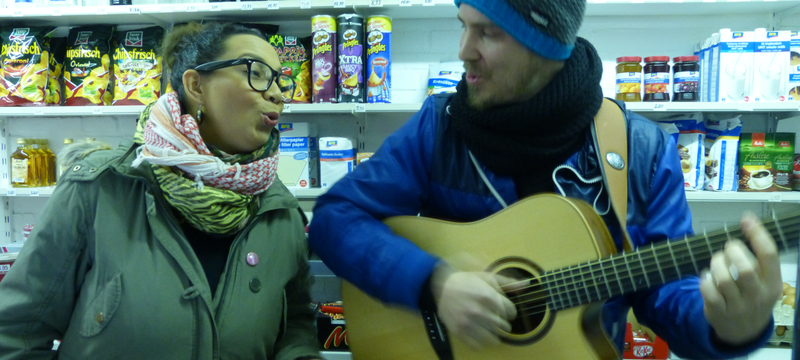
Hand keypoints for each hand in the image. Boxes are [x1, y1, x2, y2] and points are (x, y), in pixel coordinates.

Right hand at [429, 264, 517, 348]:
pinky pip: (478, 346)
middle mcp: (480, 312)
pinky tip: (479, 332)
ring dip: (495, 334)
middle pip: (504, 327)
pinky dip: (481, 342)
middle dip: (503, 323)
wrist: (441, 286)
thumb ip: (508, 282)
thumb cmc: (467, 281)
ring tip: (490, 327)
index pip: (511, 312)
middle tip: (496, 318)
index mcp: (488, 297)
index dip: (510, 311)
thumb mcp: (488, 277)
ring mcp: (469, 324)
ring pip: (493, 339)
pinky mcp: (459, 332)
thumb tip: (527, 285)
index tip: (505, 310)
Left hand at [699, 213, 782, 346]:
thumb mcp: (766, 283)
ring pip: (723, 279)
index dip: (758, 234)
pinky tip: (707, 278)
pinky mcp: (719, 312)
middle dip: (732, 251)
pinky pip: (708, 290)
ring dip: (716, 264)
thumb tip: (748, 224)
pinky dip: (704, 280)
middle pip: (746, 268)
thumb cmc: (753, 297)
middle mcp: (758, 296)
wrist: (744, 332)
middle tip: (727, 249)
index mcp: (773, 284)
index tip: (747, 219)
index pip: (769, 255)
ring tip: (716, 262)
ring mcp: (738, 306)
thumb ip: (759, 261)